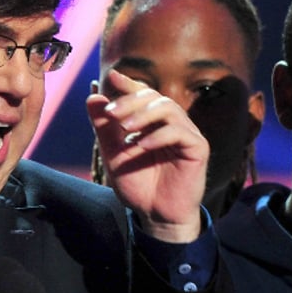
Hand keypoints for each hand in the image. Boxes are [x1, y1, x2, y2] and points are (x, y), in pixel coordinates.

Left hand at [86, 70, 208, 241]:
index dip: (128, 84)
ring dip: (144, 114)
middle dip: (130, 100)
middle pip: (154, 96)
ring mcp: (186, 134)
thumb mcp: (113, 154)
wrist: (154, 214)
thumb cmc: (137, 184)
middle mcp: (170, 123)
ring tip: (125, 128)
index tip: (111, 77)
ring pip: (169, 108)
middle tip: (111, 113)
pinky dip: (159, 135)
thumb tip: (93, 97)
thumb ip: (104, 128)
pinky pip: (181, 132)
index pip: (142, 95)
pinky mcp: (198, 148)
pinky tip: (142, 146)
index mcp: (151, 122)